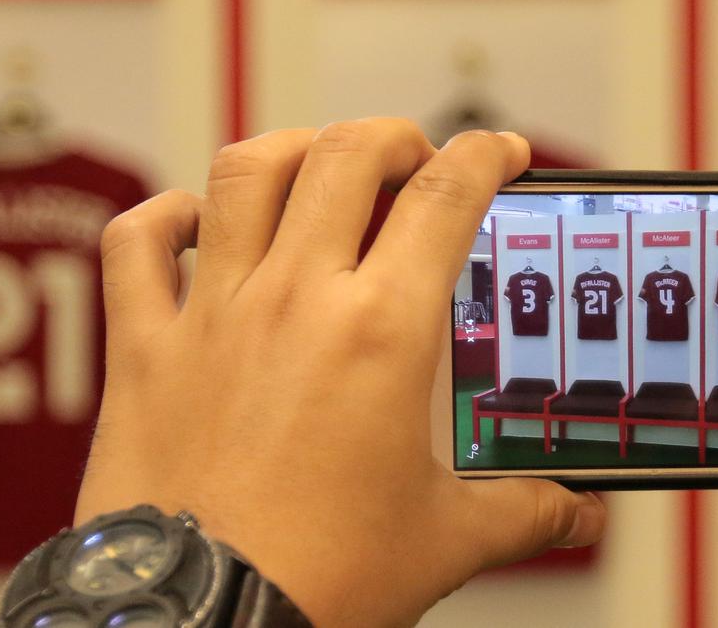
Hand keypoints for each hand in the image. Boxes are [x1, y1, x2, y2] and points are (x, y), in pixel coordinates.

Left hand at [75, 119, 605, 626]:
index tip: (499, 151)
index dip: (485, 154)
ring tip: (318, 166)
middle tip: (413, 161)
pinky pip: (136, 244)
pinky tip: (192, 221)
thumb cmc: (317, 580)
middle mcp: (297, 300)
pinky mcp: (146, 347)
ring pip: (247, 172)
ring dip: (293, 150)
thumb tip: (580, 513)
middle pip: (348, 154)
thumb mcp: (447, 539)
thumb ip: (527, 511)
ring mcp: (214, 313)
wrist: (202, 623)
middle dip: (394, 138)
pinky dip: (163, 216)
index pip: (447, 195)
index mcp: (383, 331)